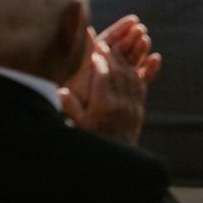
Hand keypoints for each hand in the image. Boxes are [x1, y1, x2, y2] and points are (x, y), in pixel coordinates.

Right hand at [58, 17, 159, 143]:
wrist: (114, 161)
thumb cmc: (91, 140)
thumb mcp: (78, 126)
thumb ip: (71, 108)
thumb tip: (61, 91)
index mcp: (103, 105)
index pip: (104, 77)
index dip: (102, 61)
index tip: (98, 47)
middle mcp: (120, 103)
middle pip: (119, 73)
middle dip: (115, 56)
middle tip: (110, 42)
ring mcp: (132, 106)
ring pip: (132, 78)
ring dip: (128, 61)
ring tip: (123, 48)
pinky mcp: (138, 110)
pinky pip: (140, 87)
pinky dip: (139, 72)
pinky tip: (136, 64)